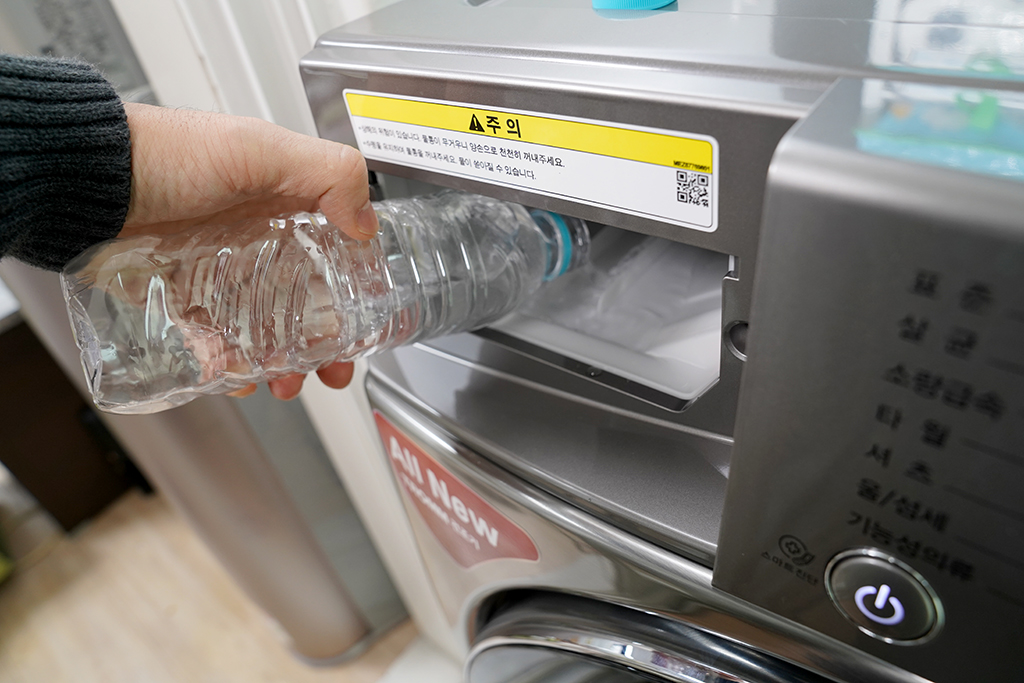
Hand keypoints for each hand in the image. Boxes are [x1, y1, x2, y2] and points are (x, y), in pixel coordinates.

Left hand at [119, 103, 377, 399]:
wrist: (85, 180)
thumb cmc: (168, 155)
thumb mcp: (259, 149)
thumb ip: (327, 174)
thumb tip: (368, 224)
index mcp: (285, 204)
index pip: (337, 255)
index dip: (357, 295)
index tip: (367, 328)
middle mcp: (257, 239)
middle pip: (307, 302)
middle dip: (325, 345)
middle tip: (331, 372)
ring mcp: (220, 270)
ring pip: (265, 329)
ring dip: (282, 363)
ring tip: (284, 382)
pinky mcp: (182, 295)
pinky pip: (213, 340)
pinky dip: (229, 365)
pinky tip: (236, 376)